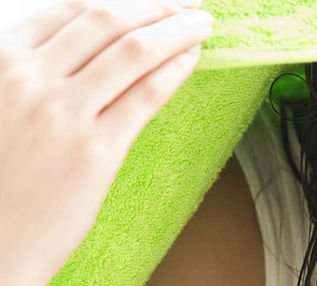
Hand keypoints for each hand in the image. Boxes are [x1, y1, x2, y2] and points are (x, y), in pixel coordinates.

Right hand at [0, 0, 212, 285]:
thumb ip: (27, 73)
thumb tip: (73, 51)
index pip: (66, 11)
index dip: (116, 1)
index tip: (146, 3)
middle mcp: (28, 79)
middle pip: (104, 20)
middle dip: (155, 6)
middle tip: (187, 4)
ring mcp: (63, 114)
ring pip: (132, 51)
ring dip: (175, 29)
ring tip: (201, 23)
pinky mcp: (96, 151)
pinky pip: (145, 95)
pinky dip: (175, 69)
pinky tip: (193, 58)